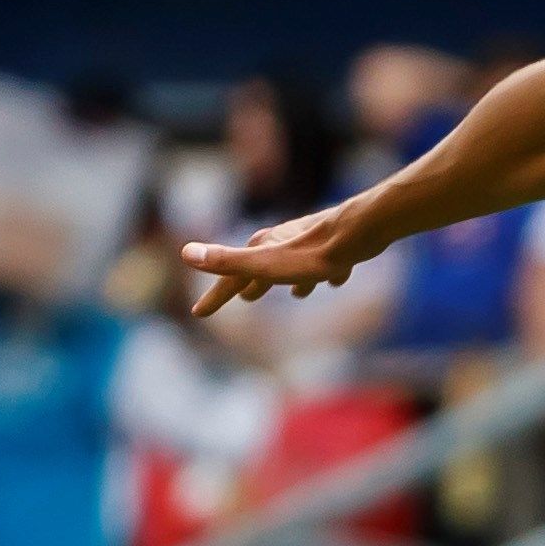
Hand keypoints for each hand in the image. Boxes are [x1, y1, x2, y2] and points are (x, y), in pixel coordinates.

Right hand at [184, 208, 376, 318]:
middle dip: (252, 283)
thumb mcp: (266, 265)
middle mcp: (283, 242)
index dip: (215, 297)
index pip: (231, 278)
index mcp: (262, 249)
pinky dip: (326, 273)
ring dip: (290, 280)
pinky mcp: (339, 248)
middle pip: (262, 268)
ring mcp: (311, 244)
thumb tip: (185, 253)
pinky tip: (335, 281)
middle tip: (246, 298)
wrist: (360, 231)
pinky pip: (328, 263)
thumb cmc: (312, 254)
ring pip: (295, 264)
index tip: (198, 313)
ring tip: (295, 294)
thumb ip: (228, 262)